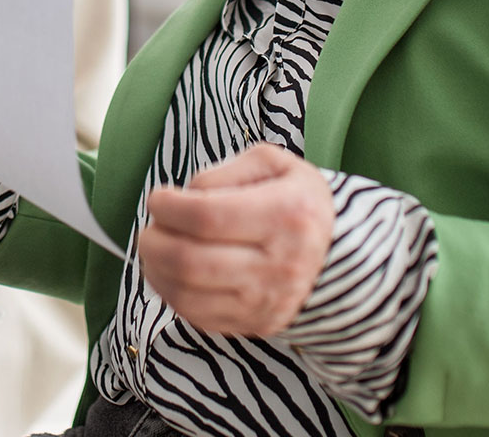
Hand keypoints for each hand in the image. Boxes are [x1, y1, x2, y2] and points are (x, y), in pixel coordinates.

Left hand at [139, 144, 334, 337]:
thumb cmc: (297, 200)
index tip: (159, 199)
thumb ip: (228, 170)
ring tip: (155, 249)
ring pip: (188, 294)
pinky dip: (171, 294)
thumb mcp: (275, 164)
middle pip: (191, 261)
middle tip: (150, 228)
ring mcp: (268, 301)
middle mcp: (280, 263)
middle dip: (154, 242)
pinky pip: (197, 316)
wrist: (339, 254)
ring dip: (156, 270)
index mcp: (286, 214)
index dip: (169, 208)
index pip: (207, 216)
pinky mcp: (258, 324)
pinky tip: (168, 273)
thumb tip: (188, 194)